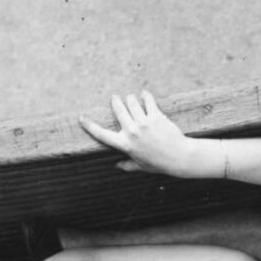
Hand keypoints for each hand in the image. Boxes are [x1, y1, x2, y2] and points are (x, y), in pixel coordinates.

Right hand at [80, 91, 197, 176]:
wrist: (179, 157)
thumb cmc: (160, 163)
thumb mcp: (141, 166)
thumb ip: (127, 165)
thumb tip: (116, 166)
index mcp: (125, 145)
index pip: (101, 134)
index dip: (89, 125)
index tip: (81, 118)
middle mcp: (132, 132)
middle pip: (118, 110)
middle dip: (115, 101)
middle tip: (115, 98)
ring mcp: (144, 123)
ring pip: (131, 102)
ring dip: (130, 98)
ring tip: (131, 97)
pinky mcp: (156, 116)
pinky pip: (148, 101)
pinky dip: (145, 96)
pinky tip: (144, 94)